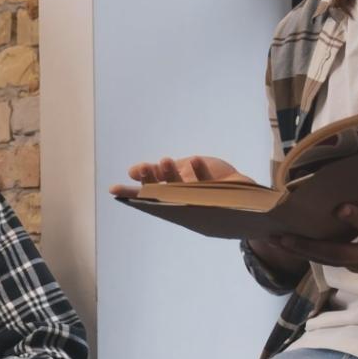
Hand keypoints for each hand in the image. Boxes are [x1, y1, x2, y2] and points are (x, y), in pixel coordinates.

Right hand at [110, 155, 251, 198]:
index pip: (146, 193)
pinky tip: (193, 161)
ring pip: (181, 187)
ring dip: (171, 173)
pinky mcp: (217, 193)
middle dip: (151, 179)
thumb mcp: (181, 171)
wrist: (244, 196)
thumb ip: (160, 172)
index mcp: (171, 193)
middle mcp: (182, 199)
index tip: (112, 188)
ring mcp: (199, 198)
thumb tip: (131, 172)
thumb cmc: (208, 181)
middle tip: (141, 168)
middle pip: (161, 190)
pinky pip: (206, 182)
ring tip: (164, 160)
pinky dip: (199, 171)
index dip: (130, 192)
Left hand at [273, 204, 357, 277]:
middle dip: (309, 246)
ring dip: (300, 251)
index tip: (341, 207)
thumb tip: (357, 180)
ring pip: (328, 260)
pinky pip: (329, 260)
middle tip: (283, 237)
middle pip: (339, 253)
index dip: (357, 218)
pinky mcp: (356, 269)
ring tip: (274, 239)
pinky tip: (289, 242)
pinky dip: (309, 251)